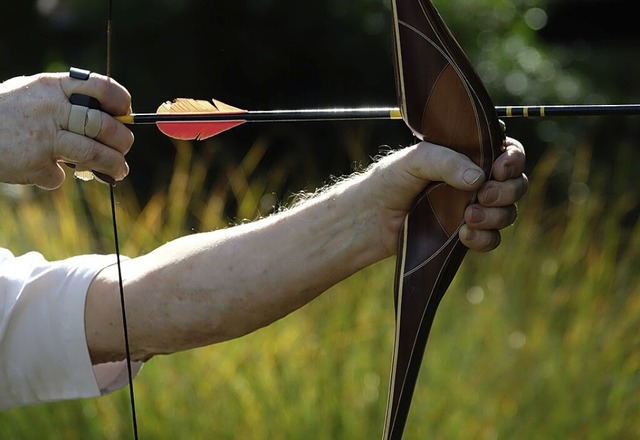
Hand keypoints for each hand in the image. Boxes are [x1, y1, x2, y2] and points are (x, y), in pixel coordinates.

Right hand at [0, 71, 133, 188]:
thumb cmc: (6, 114)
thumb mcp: (33, 94)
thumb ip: (67, 103)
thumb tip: (112, 122)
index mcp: (53, 86)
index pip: (102, 87)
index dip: (121, 103)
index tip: (125, 114)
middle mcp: (51, 108)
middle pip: (104, 126)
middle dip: (123, 141)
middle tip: (123, 150)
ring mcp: (43, 136)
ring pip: (94, 153)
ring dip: (113, 165)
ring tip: (119, 171)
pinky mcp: (34, 162)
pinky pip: (60, 176)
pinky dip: (56, 178)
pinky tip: (48, 173)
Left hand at [367, 137, 526, 255]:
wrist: (372, 217)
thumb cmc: (390, 180)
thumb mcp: (415, 161)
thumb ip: (446, 162)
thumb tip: (479, 178)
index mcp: (469, 155)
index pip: (508, 152)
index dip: (513, 160)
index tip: (500, 168)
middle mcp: (477, 181)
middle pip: (516, 184)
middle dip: (508, 191)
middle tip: (483, 195)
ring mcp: (473, 208)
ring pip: (508, 213)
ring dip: (496, 216)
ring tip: (467, 217)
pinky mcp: (465, 234)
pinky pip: (492, 240)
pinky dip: (484, 238)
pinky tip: (463, 235)